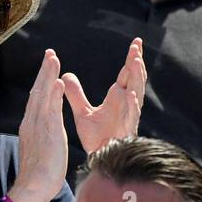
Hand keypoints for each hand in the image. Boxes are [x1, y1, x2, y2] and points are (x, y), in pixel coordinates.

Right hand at [6, 50, 68, 201]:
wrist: (33, 186)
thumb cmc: (39, 173)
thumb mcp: (41, 147)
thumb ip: (43, 133)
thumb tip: (46, 128)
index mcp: (31, 125)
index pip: (37, 98)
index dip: (43, 81)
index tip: (48, 67)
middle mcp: (31, 122)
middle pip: (37, 91)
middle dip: (44, 72)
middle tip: (50, 53)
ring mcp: (37, 126)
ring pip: (42, 95)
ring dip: (48, 76)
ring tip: (53, 58)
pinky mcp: (46, 133)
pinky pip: (49, 109)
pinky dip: (52, 94)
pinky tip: (57, 81)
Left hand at [64, 38, 145, 153]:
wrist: (98, 159)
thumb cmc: (96, 138)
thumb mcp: (82, 112)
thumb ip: (75, 94)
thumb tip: (64, 75)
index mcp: (118, 97)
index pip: (127, 73)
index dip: (131, 58)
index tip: (135, 42)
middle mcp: (127, 104)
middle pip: (135, 79)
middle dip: (137, 62)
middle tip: (136, 45)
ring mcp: (129, 116)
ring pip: (136, 93)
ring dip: (137, 78)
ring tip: (135, 62)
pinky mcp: (127, 130)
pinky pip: (131, 116)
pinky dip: (131, 104)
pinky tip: (129, 94)